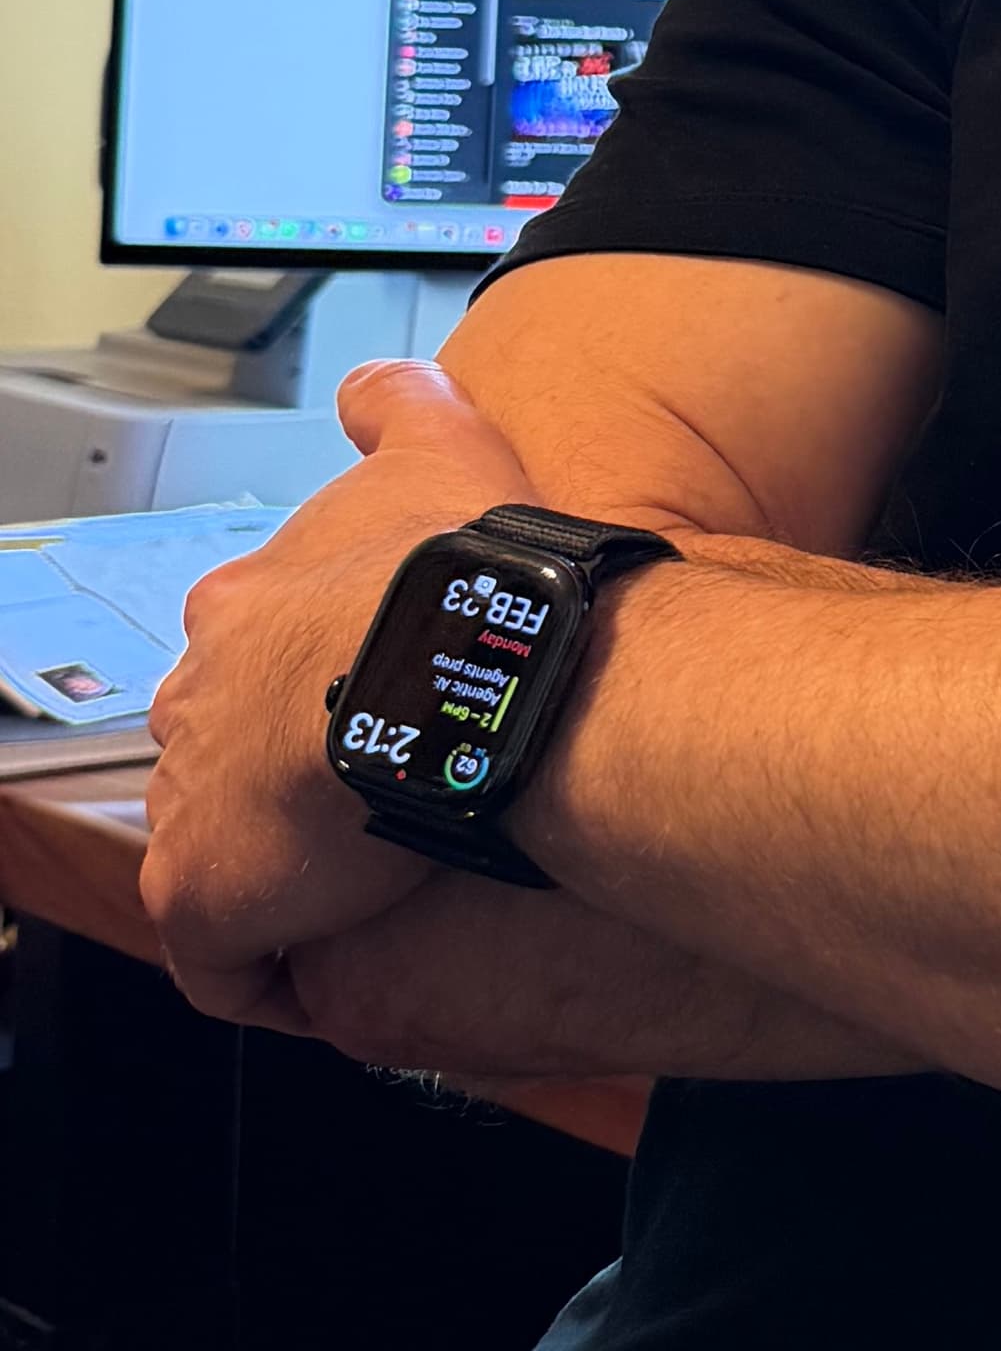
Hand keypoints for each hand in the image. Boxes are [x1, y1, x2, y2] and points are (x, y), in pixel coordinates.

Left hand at [143, 361, 528, 1026]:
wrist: (460, 664)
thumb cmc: (456, 565)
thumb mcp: (439, 449)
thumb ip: (398, 406)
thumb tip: (375, 382)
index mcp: (243, 612)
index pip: (250, 658)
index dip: (313, 684)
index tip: (374, 704)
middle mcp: (197, 704)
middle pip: (223, 754)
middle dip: (283, 778)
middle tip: (378, 793)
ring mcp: (191, 804)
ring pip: (224, 853)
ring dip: (286, 868)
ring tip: (373, 879)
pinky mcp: (206, 898)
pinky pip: (229, 962)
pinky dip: (273, 968)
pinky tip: (337, 964)